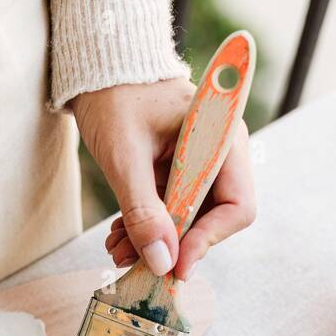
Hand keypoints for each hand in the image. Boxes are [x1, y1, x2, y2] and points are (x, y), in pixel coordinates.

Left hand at [71, 78, 255, 280]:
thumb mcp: (125, 158)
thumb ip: (143, 211)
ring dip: (155, 242)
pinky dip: (147, 227)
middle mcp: (218, 154)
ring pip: (188, 219)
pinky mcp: (178, 172)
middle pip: (213, 219)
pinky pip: (171, 210)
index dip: (208, 240)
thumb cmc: (114, 99)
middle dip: (174, 246)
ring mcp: (198, 164)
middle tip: (133, 262)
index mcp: (221, 139)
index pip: (237, 206)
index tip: (175, 266)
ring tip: (117, 250)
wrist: (98, 69)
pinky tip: (119, 236)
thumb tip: (162, 261)